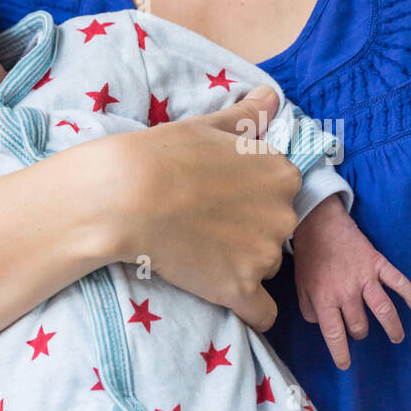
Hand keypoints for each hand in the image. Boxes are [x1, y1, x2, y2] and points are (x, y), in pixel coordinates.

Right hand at [103, 85, 300, 333]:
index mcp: (281, 173)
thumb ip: (248, 115)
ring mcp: (265, 255)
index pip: (281, 192)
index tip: (219, 195)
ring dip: (240, 263)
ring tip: (198, 247)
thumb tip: (272, 97)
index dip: (250, 195)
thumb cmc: (164, 153)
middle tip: (205, 220)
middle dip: (248, 230)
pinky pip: (262, 313)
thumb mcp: (209, 124)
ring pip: (265, 267)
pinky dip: (247, 308)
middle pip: (276, 232)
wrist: (126, 195)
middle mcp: (284, 215)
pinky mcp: (240, 289)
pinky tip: (222, 292)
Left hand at [293, 194, 410, 368]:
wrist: (318, 222)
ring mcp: (364, 278)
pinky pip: (398, 281)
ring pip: (383, 311)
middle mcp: (346, 292)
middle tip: (358, 329)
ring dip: (392, 328)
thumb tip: (321, 325)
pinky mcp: (377, 264)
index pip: (335, 335)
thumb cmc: (308, 256)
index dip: (341, 353)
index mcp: (324, 299)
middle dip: (358, 331)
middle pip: (359, 325)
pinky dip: (410, 295)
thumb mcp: (300, 285)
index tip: (345, 364)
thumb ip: (309, 310)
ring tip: (396, 338)